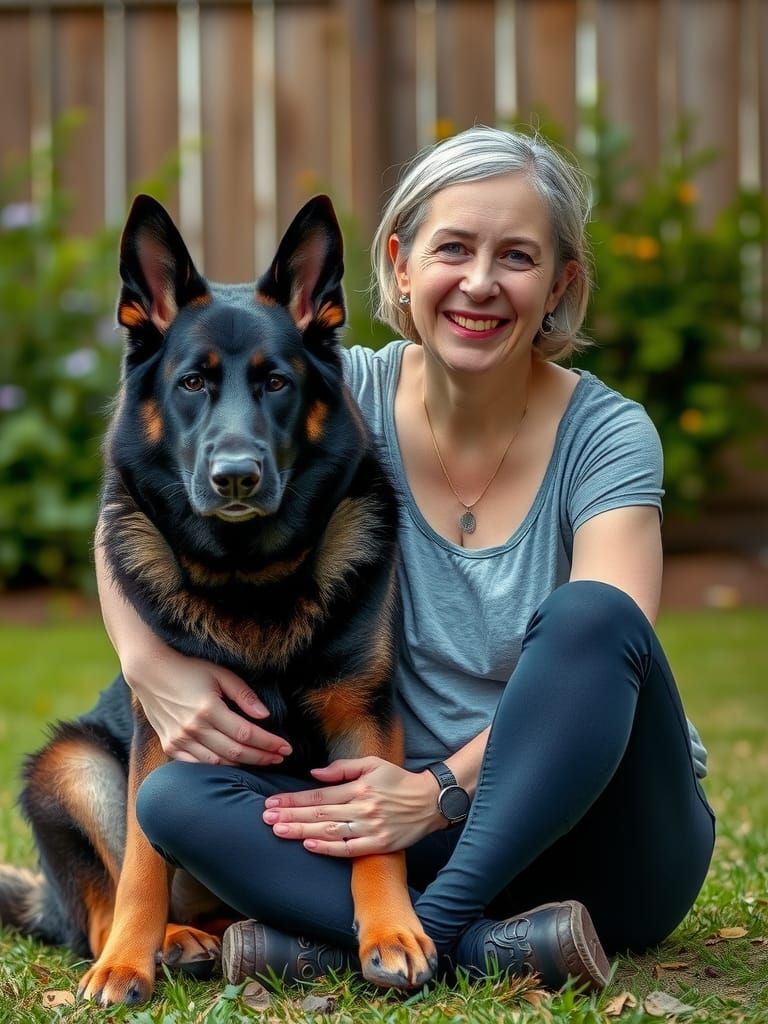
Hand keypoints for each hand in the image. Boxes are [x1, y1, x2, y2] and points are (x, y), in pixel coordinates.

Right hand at [123, 642, 291, 766]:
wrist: (150, 672)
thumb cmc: (189, 668)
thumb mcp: (220, 674)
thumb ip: (244, 695)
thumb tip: (265, 716)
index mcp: (208, 708)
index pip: (246, 734)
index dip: (269, 743)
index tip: (286, 747)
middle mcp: (193, 728)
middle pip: (235, 752)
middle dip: (262, 757)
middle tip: (281, 758)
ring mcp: (179, 739)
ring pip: (218, 763)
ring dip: (243, 766)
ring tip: (262, 762)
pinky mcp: (170, 746)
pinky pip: (197, 766)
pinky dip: (216, 769)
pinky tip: (233, 766)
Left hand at [262, 757, 443, 856]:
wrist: (430, 801)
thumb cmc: (398, 780)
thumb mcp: (372, 764)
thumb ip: (342, 767)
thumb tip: (314, 773)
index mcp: (359, 787)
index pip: (319, 795)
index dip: (294, 800)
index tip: (272, 803)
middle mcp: (363, 807)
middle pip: (319, 814)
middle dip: (290, 816)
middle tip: (265, 818)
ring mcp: (370, 828)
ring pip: (329, 831)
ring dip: (301, 832)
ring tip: (278, 831)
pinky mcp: (378, 844)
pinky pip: (348, 849)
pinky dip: (328, 848)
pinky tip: (308, 846)